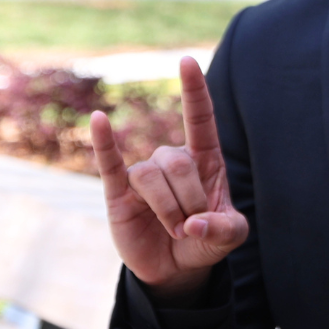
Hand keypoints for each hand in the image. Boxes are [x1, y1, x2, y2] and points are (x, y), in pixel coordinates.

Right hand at [90, 56, 248, 297]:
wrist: (176, 268)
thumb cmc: (206, 239)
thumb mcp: (230, 236)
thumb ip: (223, 229)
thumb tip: (195, 225)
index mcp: (205, 160)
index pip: (200, 118)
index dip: (194, 90)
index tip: (187, 60)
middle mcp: (172, 160)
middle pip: (177, 162)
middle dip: (189, 199)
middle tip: (192, 226)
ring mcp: (144, 175)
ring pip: (151, 176)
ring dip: (167, 209)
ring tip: (175, 230)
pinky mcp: (119, 193)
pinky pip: (110, 163)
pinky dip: (104, 142)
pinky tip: (99, 119)